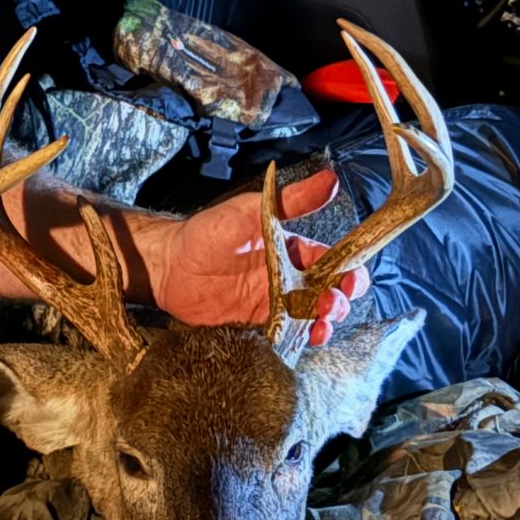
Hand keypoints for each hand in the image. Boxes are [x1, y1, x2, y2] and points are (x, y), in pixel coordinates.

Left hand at [151, 169, 369, 347]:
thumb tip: (330, 179)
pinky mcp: (256, 324)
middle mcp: (287, 278)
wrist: (168, 266)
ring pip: (311, 317)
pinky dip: (300, 340)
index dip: (348, 271)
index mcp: (291, 250)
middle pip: (328, 293)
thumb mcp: (250, 211)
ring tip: (321, 324)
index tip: (351, 279)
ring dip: (324, 322)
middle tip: (333, 303)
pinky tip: (302, 338)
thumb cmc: (206, 232)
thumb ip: (291, 200)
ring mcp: (272, 304)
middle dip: (340, 300)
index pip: (331, 262)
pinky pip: (286, 335)